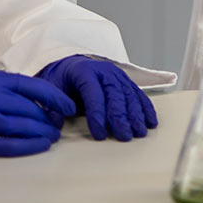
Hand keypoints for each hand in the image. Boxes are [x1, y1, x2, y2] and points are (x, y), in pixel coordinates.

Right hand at [0, 69, 75, 155]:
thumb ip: (10, 87)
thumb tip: (40, 100)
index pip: (36, 88)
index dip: (57, 98)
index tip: (69, 107)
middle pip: (31, 111)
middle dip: (49, 120)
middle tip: (58, 126)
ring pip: (23, 128)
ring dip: (42, 133)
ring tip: (51, 137)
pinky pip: (9, 145)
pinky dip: (28, 146)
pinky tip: (40, 145)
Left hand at [36, 55, 158, 141]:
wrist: (73, 66)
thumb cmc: (63, 81)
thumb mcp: (52, 89)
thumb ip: (53, 106)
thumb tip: (55, 123)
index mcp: (85, 72)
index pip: (93, 93)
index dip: (97, 114)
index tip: (99, 134)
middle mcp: (105, 71)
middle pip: (115, 95)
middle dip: (121, 117)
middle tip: (124, 136)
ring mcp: (118, 76)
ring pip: (129, 95)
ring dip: (136, 115)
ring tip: (139, 132)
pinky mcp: (126, 81)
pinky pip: (138, 94)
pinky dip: (145, 108)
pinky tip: (150, 121)